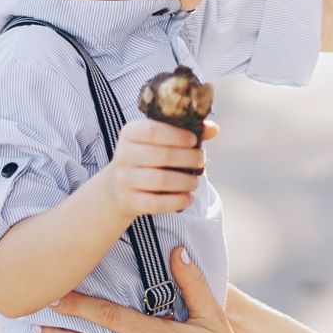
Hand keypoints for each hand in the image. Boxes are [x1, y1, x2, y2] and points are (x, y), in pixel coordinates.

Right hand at [102, 118, 216, 218]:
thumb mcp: (161, 141)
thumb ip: (187, 133)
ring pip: (161, 180)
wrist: (119, 186)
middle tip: (201, 161)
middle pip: (162, 156)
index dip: (177, 135)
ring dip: (186, 181)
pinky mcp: (129, 201)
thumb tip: (213, 129)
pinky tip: (188, 198)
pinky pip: (157, 203)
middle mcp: (123, 155)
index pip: (152, 131)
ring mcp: (124, 179)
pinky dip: (178, 201)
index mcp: (130, 133)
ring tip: (195, 181)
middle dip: (189, 159)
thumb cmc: (148, 157)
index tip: (194, 140)